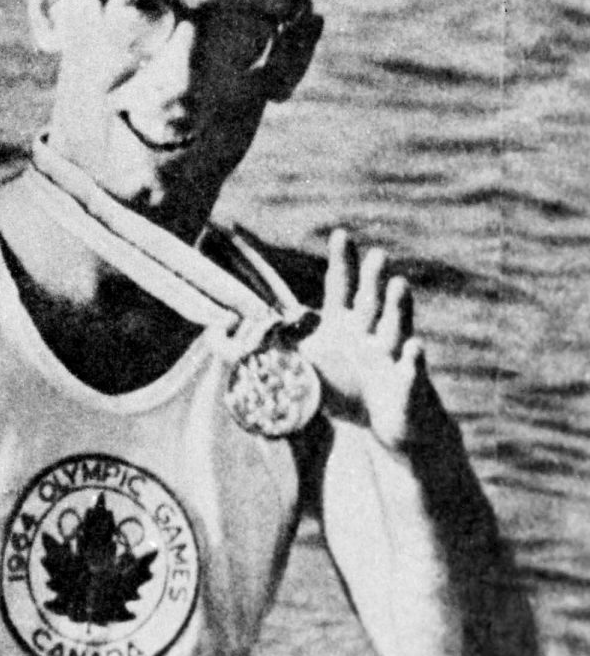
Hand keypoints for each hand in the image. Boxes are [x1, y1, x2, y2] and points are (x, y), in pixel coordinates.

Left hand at [302, 229, 429, 451]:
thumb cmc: (351, 388)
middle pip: (371, 302)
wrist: (390, 422)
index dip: (343, 262)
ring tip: (400, 284)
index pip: (343, 289)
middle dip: (373, 278)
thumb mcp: (312, 367)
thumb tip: (240, 340)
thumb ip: (283, 349)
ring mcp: (392, 357)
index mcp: (348, 326)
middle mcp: (371, 335)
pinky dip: (414, 359)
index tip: (342, 233)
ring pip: (396, 328)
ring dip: (398, 307)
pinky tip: (415, 346)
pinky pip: (411, 370)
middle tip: (377, 253)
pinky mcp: (407, 384)